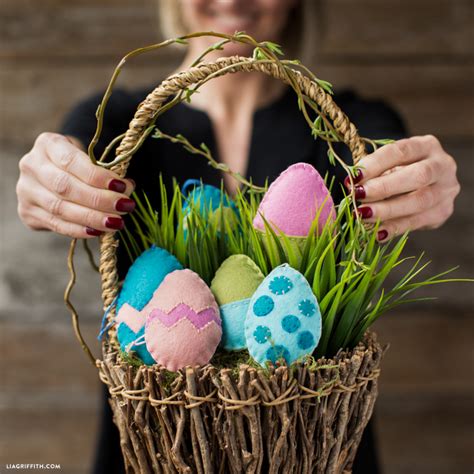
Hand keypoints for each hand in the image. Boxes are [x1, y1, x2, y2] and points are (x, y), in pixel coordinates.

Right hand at [16, 132, 134, 238]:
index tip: (122, 186)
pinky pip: (56, 224)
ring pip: (60, 208)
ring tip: (116, 222)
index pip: (72, 161)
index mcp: (48, 144)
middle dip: (99, 199)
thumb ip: (105, 170)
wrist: (53, 173)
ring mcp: (27, 190)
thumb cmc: (79, 164)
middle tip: (124, 206)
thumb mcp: (89, 156)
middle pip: (65, 186)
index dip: (98, 176)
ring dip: (92, 218)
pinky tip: (98, 232)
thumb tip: (127, 188)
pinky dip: (79, 230)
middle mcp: (31, 165)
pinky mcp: (28, 212)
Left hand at [345, 135, 459, 240]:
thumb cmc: (399, 171)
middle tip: (358, 195)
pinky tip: (378, 233)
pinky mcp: (443, 212)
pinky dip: (395, 228)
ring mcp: (446, 190)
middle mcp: (442, 165)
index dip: (376, 163)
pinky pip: (418, 222)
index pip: (401, 151)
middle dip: (384, 187)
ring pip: (419, 201)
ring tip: (363, 214)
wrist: (426, 186)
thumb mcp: (389, 164)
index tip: (354, 176)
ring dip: (388, 210)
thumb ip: (375, 172)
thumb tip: (352, 184)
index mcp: (426, 146)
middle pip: (417, 176)